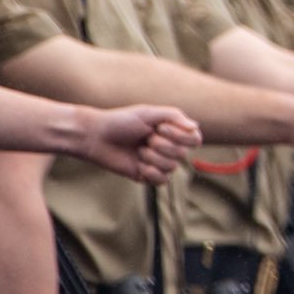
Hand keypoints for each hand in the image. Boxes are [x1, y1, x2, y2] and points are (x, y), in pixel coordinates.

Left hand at [81, 105, 201, 182]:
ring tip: (138, 151)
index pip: (194, 139)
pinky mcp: (148, 176)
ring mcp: (159, 162)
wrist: (97, 137)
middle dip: (161, 146)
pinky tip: (139, 166)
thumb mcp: (148, 113)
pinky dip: (150, 173)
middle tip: (145, 139)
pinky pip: (162, 180)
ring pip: (171, 167)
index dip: (180, 136)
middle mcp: (169, 147)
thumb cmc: (122, 121)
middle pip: (182, 154)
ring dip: (153, 158)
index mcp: (173, 130)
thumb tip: (195, 127)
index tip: (160, 128)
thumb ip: (174, 117)